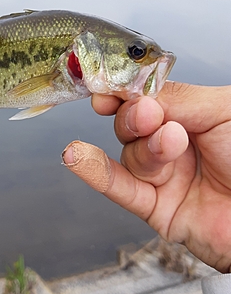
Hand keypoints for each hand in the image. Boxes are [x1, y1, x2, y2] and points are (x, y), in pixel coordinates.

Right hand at [62, 82, 230, 272]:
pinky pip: (120, 189)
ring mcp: (165, 178)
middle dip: (135, 118)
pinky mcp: (157, 209)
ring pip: (130, 154)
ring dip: (146, 147)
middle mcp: (173, 146)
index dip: (124, 90)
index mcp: (191, 118)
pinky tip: (77, 157)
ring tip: (172, 143)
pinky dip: (95, 173)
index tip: (106, 84)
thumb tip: (136, 91)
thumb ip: (178, 98)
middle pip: (131, 125)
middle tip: (149, 114)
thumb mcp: (224, 112)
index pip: (145, 98)